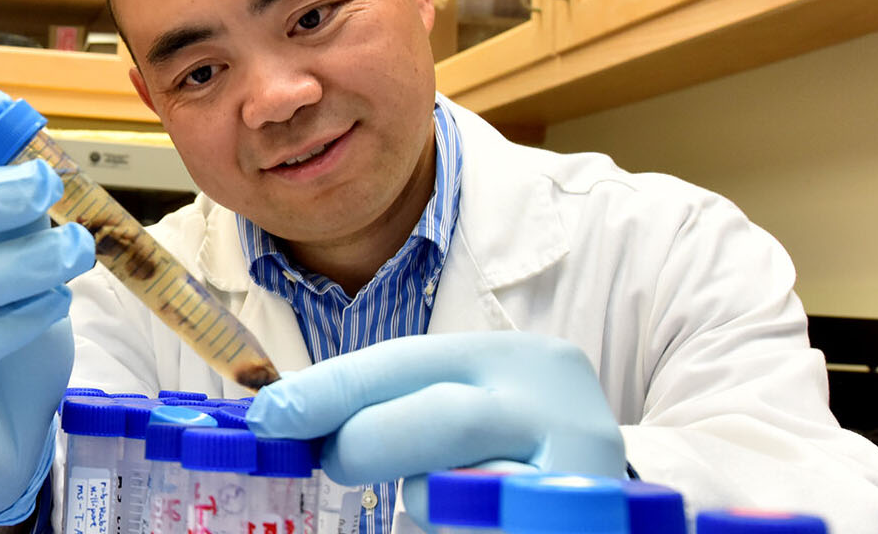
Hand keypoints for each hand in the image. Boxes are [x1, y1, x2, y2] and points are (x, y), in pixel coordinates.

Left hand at [244, 332, 625, 525]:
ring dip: (423, 498)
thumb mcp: (459, 401)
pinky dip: (454, 524)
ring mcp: (578, 475)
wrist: (607, 501)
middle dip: (367, 443)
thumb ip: (389, 402)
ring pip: (465, 489)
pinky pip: (482, 529)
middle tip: (333, 463)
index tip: (270, 417)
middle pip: (445, 418)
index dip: (330, 390)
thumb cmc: (505, 446)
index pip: (407, 362)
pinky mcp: (574, 522)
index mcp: (518, 359)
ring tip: (433, 493)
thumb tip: (283, 416)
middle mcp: (558, 409)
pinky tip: (465, 516)